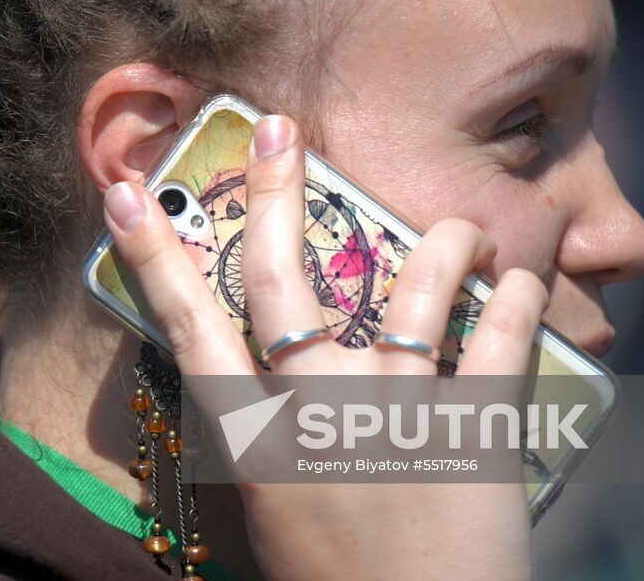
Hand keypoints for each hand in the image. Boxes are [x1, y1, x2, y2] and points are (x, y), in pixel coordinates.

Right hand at [102, 113, 545, 580]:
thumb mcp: (274, 515)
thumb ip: (268, 440)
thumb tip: (268, 373)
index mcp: (257, 439)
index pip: (187, 328)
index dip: (153, 256)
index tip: (123, 196)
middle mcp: (318, 408)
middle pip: (285, 279)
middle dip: (277, 192)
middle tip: (279, 128)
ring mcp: (399, 412)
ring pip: (417, 289)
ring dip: (445, 245)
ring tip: (463, 229)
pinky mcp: (476, 430)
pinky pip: (501, 341)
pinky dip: (516, 299)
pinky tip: (520, 276)